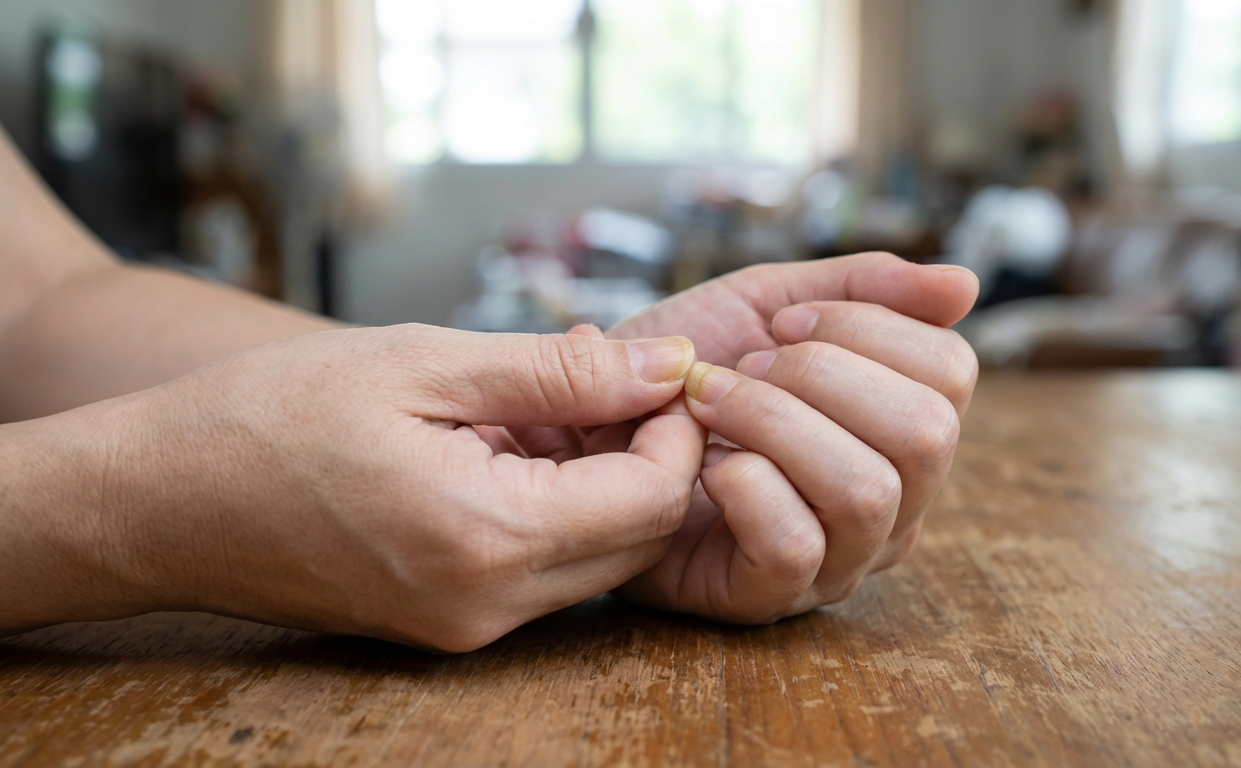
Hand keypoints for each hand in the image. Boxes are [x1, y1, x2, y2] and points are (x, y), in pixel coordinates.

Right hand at [1, 325, 704, 650]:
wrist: (159, 501)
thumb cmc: (273, 416)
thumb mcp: (423, 363)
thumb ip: (559, 371)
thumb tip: (667, 365)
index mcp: (487, 537)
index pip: (653, 500)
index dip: (677, 430)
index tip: (657, 370)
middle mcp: (487, 605)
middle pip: (636, 540)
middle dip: (647, 455)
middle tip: (605, 380)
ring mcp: (464, 627)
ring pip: (594, 560)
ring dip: (599, 481)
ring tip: (543, 404)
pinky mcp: (444, 625)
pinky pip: (539, 573)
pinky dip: (551, 508)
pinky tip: (506, 445)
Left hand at [607, 253, 979, 622]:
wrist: (585, 426)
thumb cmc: (686, 373)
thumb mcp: (768, 304)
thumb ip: (863, 288)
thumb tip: (967, 284)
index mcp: (900, 428)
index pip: (951, 374)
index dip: (868, 328)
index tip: (782, 324)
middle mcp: (892, 501)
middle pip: (926, 433)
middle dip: (822, 376)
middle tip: (745, 366)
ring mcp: (838, 557)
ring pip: (867, 490)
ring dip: (772, 423)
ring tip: (707, 405)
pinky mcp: (771, 596)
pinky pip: (798, 546)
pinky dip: (744, 485)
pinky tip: (703, 467)